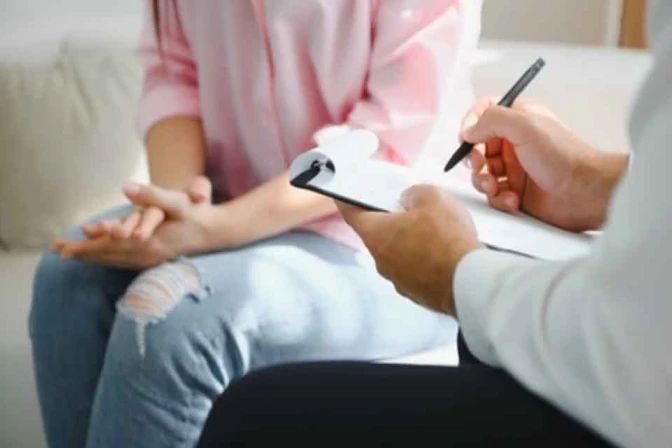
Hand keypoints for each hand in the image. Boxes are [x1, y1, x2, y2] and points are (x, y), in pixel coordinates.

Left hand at [53, 177, 217, 269]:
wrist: (216, 231)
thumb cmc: (197, 214)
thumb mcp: (176, 201)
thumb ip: (151, 194)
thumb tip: (126, 186)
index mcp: (148, 242)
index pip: (109, 247)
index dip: (86, 247)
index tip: (64, 249)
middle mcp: (146, 254)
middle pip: (108, 256)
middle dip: (82, 253)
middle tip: (57, 251)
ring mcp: (150, 259)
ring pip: (114, 260)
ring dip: (92, 257)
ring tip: (71, 254)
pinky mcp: (154, 258)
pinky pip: (124, 262)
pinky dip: (107, 259)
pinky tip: (100, 258)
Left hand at [337, 185, 480, 315]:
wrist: (469, 281)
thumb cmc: (446, 237)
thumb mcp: (432, 197)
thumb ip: (414, 193)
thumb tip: (409, 202)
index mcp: (376, 235)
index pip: (352, 214)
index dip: (348, 201)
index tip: (343, 196)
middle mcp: (381, 261)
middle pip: (379, 235)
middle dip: (391, 221)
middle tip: (410, 209)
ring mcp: (398, 281)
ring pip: (399, 254)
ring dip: (410, 243)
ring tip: (436, 233)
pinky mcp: (417, 294)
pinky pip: (416, 271)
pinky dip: (425, 261)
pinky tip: (445, 254)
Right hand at [461, 98, 627, 231]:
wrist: (585, 192)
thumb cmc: (562, 156)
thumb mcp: (525, 125)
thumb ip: (491, 119)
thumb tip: (467, 131)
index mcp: (517, 120)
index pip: (482, 114)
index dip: (470, 125)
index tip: (468, 138)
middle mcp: (514, 142)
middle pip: (476, 147)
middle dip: (474, 159)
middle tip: (482, 166)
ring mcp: (514, 168)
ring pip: (481, 173)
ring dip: (483, 181)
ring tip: (495, 187)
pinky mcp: (515, 191)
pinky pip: (493, 195)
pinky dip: (498, 198)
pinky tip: (513, 200)